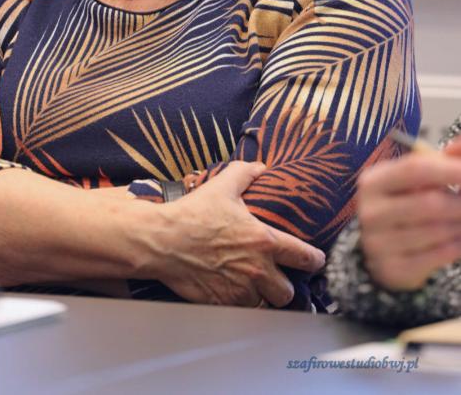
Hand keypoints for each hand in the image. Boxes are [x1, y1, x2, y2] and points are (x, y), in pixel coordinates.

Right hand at [146, 161, 324, 307]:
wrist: (163, 240)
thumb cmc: (193, 214)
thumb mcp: (222, 186)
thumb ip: (245, 173)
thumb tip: (259, 166)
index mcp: (264, 241)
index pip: (305, 257)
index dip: (315, 261)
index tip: (316, 261)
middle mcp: (257, 270)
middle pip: (288, 292)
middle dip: (284, 286)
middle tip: (277, 278)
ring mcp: (240, 290)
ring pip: (264, 305)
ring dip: (261, 297)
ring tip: (254, 287)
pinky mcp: (222, 303)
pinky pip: (241, 312)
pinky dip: (240, 304)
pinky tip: (232, 292)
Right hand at [358, 139, 460, 290]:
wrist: (382, 251)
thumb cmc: (405, 204)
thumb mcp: (414, 180)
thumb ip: (440, 161)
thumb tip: (459, 148)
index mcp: (373, 181)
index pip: (415, 169)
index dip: (449, 169)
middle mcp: (370, 211)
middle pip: (430, 203)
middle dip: (460, 202)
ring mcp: (378, 243)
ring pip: (438, 231)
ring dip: (460, 225)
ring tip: (460, 219)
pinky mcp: (392, 269)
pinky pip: (438, 256)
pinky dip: (456, 246)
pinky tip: (457, 239)